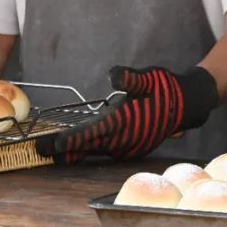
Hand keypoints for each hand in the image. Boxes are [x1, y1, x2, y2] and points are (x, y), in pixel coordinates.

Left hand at [36, 66, 218, 163]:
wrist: (187, 104)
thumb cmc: (165, 88)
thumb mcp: (148, 77)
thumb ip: (131, 77)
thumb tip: (114, 75)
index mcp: (122, 123)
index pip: (87, 135)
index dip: (66, 141)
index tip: (47, 145)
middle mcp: (123, 139)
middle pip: (86, 148)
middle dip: (63, 150)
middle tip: (39, 151)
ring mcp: (128, 145)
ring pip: (95, 151)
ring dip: (75, 151)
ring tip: (54, 151)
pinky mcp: (132, 146)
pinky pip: (104, 150)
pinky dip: (89, 149)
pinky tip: (78, 147)